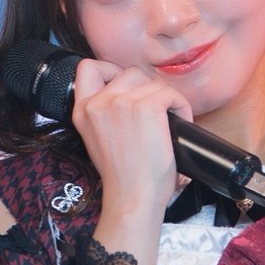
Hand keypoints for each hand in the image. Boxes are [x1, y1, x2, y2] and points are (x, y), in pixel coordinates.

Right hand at [71, 59, 193, 229]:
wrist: (133, 197)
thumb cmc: (122, 177)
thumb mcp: (97, 141)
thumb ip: (103, 116)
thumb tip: (127, 99)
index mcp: (83, 111)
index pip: (87, 68)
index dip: (108, 69)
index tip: (124, 85)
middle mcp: (99, 102)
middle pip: (129, 73)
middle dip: (145, 89)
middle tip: (155, 111)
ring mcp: (123, 102)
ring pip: (152, 82)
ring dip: (165, 98)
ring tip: (169, 120)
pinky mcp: (148, 106)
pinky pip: (171, 93)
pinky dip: (181, 106)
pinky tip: (180, 122)